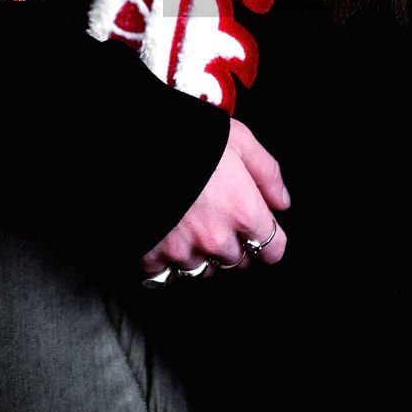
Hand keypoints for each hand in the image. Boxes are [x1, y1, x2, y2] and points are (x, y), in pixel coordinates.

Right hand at [140, 117, 289, 279]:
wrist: (130, 144)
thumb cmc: (187, 136)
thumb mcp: (240, 140)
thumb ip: (267, 174)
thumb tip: (281, 203)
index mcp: (242, 212)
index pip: (272, 250)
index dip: (267, 239)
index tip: (257, 230)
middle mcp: (216, 239)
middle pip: (237, 261)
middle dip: (233, 243)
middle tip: (217, 217)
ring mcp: (182, 251)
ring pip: (203, 270)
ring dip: (201, 254)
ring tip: (189, 226)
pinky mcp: (150, 257)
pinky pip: (167, 274)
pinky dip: (168, 261)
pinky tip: (165, 237)